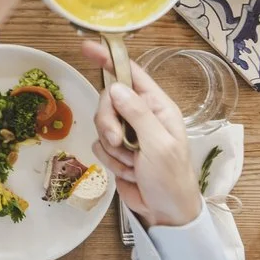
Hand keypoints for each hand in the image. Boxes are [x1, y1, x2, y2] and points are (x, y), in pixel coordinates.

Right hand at [77, 43, 201, 227]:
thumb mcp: (159, 144)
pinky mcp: (116, 151)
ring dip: (113, 148)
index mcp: (158, 107)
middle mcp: (142, 116)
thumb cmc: (171, 179)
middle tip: (118, 142)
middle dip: (108, 122)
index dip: (110, 59)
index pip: (131, 74)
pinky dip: (110, 160)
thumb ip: (137, 114)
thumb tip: (116, 87)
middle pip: (108, 100)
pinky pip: (99, 145)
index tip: (88, 47)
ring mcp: (128, 133)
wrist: (165, 212)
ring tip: (132, 163)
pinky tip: (127, 171)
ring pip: (101, 124)